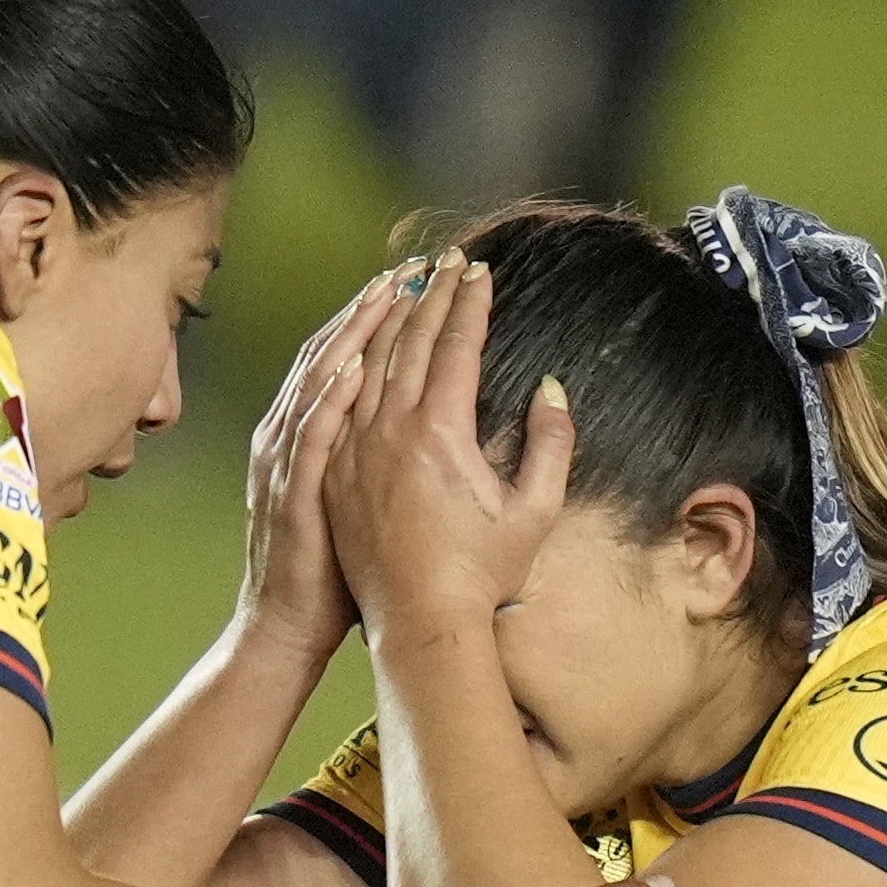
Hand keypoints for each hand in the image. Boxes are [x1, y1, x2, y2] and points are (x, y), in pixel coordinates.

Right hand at [237, 266, 402, 655]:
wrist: (287, 629)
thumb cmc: (329, 574)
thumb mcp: (347, 500)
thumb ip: (371, 455)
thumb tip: (414, 416)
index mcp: (313, 438)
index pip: (348, 359)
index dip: (380, 317)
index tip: (420, 280)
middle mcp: (293, 437)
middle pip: (336, 353)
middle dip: (376, 306)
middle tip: (417, 266)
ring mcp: (289, 463)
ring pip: (321, 381)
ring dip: (357, 333)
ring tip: (392, 293)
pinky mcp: (293, 494)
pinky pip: (312, 436)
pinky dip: (331, 397)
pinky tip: (356, 364)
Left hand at [329, 246, 577, 639]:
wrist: (418, 624)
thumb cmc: (481, 575)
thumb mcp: (535, 511)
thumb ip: (550, 444)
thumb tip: (550, 388)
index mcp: (440, 432)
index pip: (457, 346)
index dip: (471, 304)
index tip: (480, 272)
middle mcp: (390, 430)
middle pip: (411, 341)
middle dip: (432, 295)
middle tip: (447, 262)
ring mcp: (355, 448)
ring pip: (369, 362)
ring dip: (388, 317)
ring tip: (403, 284)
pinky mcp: (335, 468)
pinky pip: (341, 399)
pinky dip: (353, 362)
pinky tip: (361, 343)